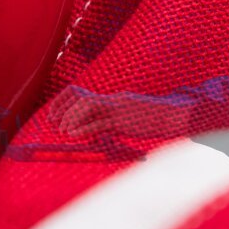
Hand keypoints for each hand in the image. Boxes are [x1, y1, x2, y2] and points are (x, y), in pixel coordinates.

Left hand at [45, 86, 191, 138]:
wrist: (174, 117)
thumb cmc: (154, 120)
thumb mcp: (131, 116)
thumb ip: (114, 119)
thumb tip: (97, 129)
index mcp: (113, 99)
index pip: (79, 93)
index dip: (63, 102)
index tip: (54, 114)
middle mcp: (112, 101)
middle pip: (79, 98)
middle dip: (62, 110)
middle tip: (53, 123)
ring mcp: (118, 110)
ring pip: (86, 108)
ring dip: (71, 119)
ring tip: (64, 131)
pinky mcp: (124, 122)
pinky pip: (99, 123)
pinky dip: (83, 128)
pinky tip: (74, 135)